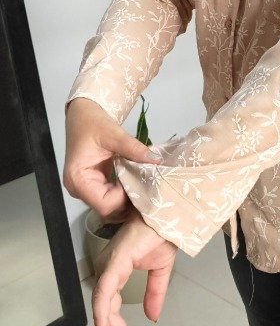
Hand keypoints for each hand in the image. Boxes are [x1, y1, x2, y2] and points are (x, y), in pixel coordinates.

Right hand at [63, 97, 161, 222]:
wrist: (83, 116)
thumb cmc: (93, 124)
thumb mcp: (114, 134)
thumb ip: (133, 149)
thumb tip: (155, 159)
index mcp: (78, 179)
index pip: (104, 204)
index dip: (124, 198)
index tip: (137, 182)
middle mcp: (77, 189)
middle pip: (107, 210)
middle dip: (127, 202)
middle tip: (146, 189)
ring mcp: (84, 190)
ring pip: (109, 208)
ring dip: (126, 201)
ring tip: (141, 187)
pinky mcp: (92, 187)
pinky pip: (108, 199)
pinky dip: (122, 196)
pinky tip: (134, 185)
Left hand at [92, 205, 177, 325]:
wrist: (170, 215)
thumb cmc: (162, 234)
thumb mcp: (160, 270)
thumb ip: (154, 293)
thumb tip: (152, 317)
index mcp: (115, 271)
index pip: (110, 305)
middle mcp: (107, 270)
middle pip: (104, 309)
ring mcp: (109, 266)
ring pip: (103, 306)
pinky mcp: (114, 264)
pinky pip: (104, 294)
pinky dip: (102, 314)